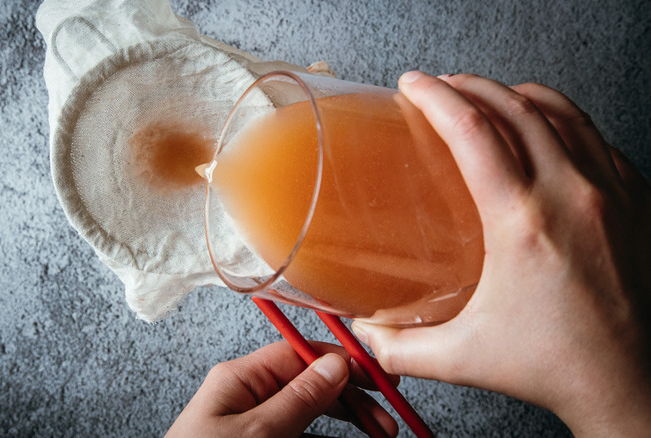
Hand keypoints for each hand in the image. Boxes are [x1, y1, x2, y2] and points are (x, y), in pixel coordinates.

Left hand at [166, 341, 397, 437]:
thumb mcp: (255, 434)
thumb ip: (297, 399)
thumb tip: (334, 366)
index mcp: (239, 380)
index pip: (298, 355)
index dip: (340, 362)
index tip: (375, 376)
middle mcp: (246, 398)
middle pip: (310, 387)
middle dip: (351, 401)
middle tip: (386, 419)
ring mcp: (253, 428)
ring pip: (310, 418)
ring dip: (346, 424)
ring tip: (380, 434)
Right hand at [352, 72, 650, 436]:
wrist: (628, 382)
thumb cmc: (555, 366)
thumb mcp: (461, 357)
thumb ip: (399, 347)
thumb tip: (364, 332)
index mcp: (523, 224)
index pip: (473, 133)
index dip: (436, 98)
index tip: (413, 85)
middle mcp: (571, 196)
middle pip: (515, 106)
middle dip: (469, 86)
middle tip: (441, 86)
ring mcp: (611, 193)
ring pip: (561, 111)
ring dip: (515, 93)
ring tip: (487, 95)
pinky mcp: (637, 200)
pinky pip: (595, 136)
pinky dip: (560, 118)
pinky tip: (543, 126)